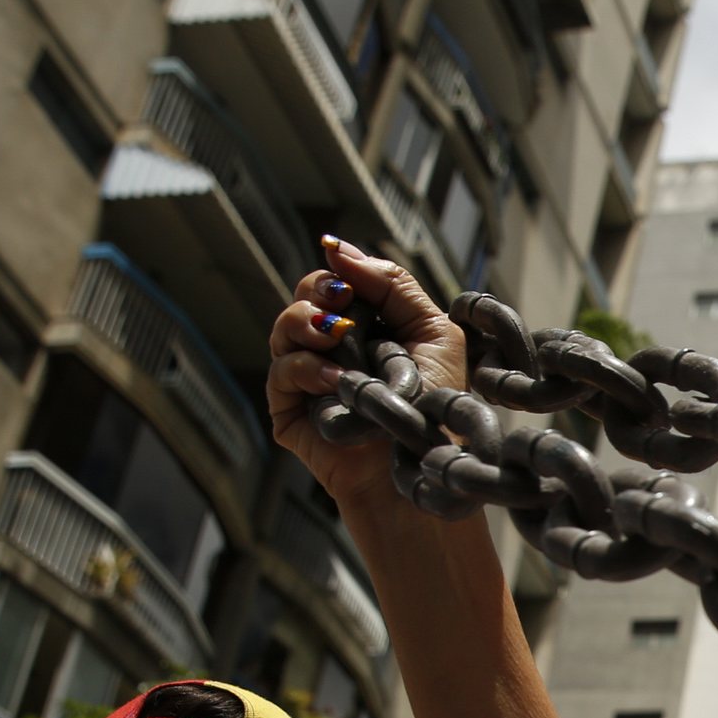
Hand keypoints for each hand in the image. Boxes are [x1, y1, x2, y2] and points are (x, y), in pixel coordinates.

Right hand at [267, 238, 466, 520]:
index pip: (338, 282)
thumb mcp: (434, 333)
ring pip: (284, 329)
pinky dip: (305, 368)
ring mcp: (309, 380)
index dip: (338, 270)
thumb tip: (337, 248)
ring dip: (305, 321)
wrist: (426, 470)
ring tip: (334, 331)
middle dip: (316, 289)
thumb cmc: (436, 408)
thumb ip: (392, 285)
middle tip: (338, 296)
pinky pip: (281, 373)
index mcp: (367, 329)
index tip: (339, 262)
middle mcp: (334, 350)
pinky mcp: (291, 412)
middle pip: (304, 297)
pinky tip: (334, 380)